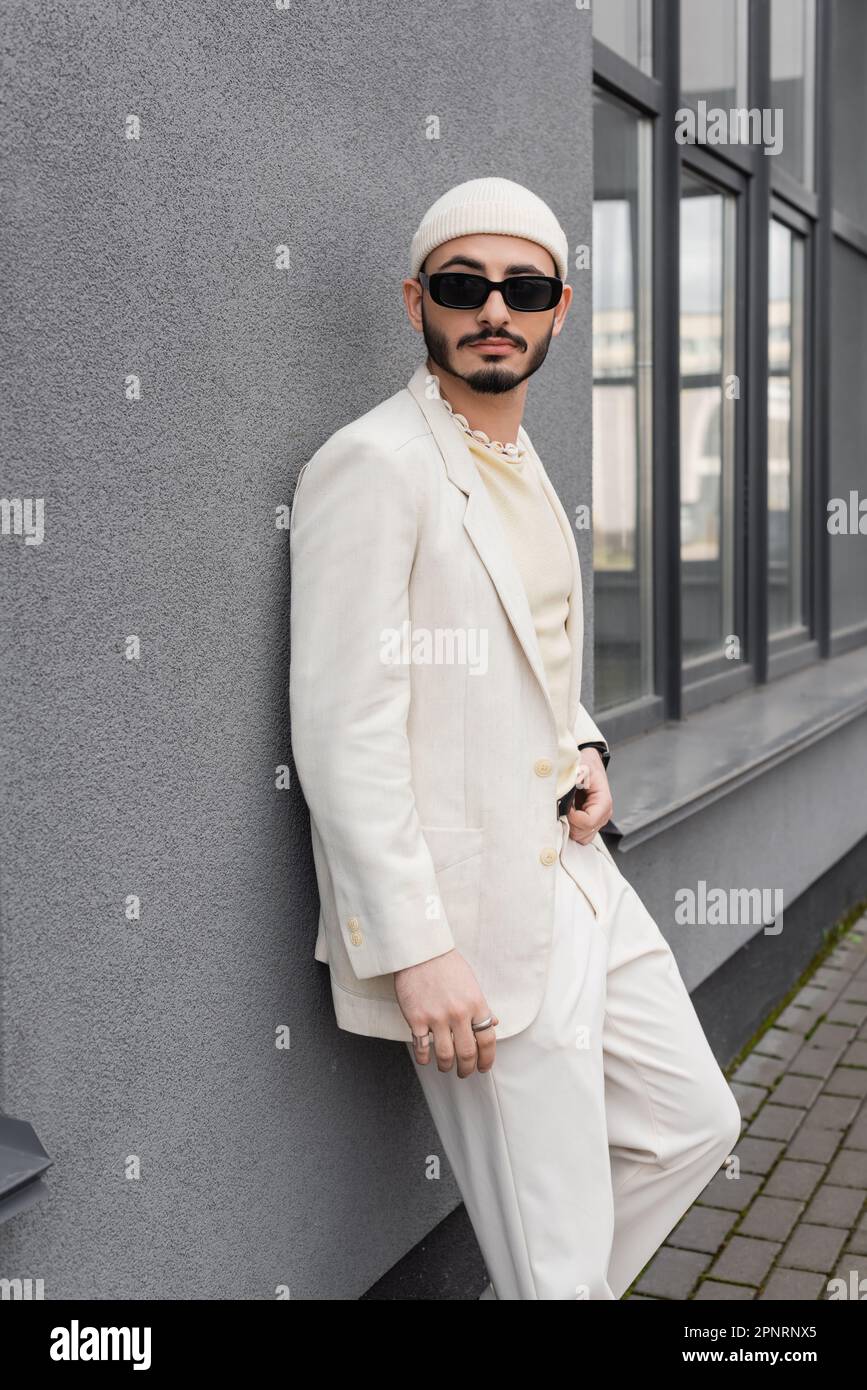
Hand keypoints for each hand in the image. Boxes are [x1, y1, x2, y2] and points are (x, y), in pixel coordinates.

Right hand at [394, 950, 498, 1076]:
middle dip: (467, 1068)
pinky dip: (425, 1059)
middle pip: (467, 1053)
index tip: (483, 1067)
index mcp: (476, 1004)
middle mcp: (458, 1013)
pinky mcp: (416, 1019)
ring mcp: (436, 1017)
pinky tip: (426, 1059)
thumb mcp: (471, 983)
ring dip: (447, 1066)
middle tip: (464, 1072)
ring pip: (445, 1055)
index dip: (487, 1059)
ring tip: (446, 1067)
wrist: (420, 952)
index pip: (487, 1040)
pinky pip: (422, 1048)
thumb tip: (493, 1022)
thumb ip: (481, 1005)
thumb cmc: (446, 965)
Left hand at [567, 747, 612, 844]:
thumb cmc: (586, 764)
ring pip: (581, 837)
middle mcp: (603, 815)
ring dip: (569, 826)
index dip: (572, 816)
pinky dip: (570, 828)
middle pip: (583, 833)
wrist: (589, 763)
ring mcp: (597, 821)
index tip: (565, 804)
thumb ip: (572, 782)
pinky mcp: (590, 823)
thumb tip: (560, 795)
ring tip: (564, 810)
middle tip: (562, 806)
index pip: (588, 822)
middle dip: (569, 822)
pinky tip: (566, 814)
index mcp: (603, 802)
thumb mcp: (580, 768)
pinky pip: (579, 835)